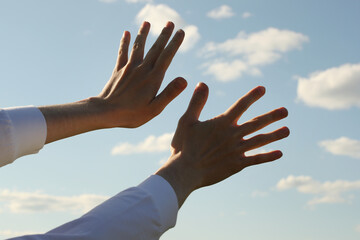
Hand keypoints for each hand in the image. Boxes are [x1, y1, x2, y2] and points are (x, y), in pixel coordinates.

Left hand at [94, 21, 186, 127]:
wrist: (105, 112)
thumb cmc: (132, 114)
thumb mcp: (155, 108)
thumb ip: (169, 93)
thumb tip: (184, 80)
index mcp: (153, 78)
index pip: (167, 56)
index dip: (175, 43)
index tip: (181, 32)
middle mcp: (142, 69)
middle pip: (155, 48)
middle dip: (164, 35)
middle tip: (170, 22)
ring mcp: (129, 68)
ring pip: (138, 47)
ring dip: (144, 34)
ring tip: (147, 22)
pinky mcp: (118, 71)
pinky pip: (122, 53)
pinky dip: (125, 42)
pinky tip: (126, 33)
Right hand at [156, 83, 289, 206]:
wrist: (186, 171)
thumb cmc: (184, 146)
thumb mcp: (187, 120)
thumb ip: (197, 102)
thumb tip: (202, 83)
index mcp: (222, 123)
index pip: (241, 105)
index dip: (252, 96)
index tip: (263, 89)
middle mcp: (233, 134)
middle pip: (257, 122)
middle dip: (272, 116)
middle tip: (285, 111)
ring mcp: (237, 150)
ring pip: (260, 140)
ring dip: (275, 135)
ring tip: (287, 130)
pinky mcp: (237, 165)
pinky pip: (256, 159)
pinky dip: (268, 156)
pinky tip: (279, 153)